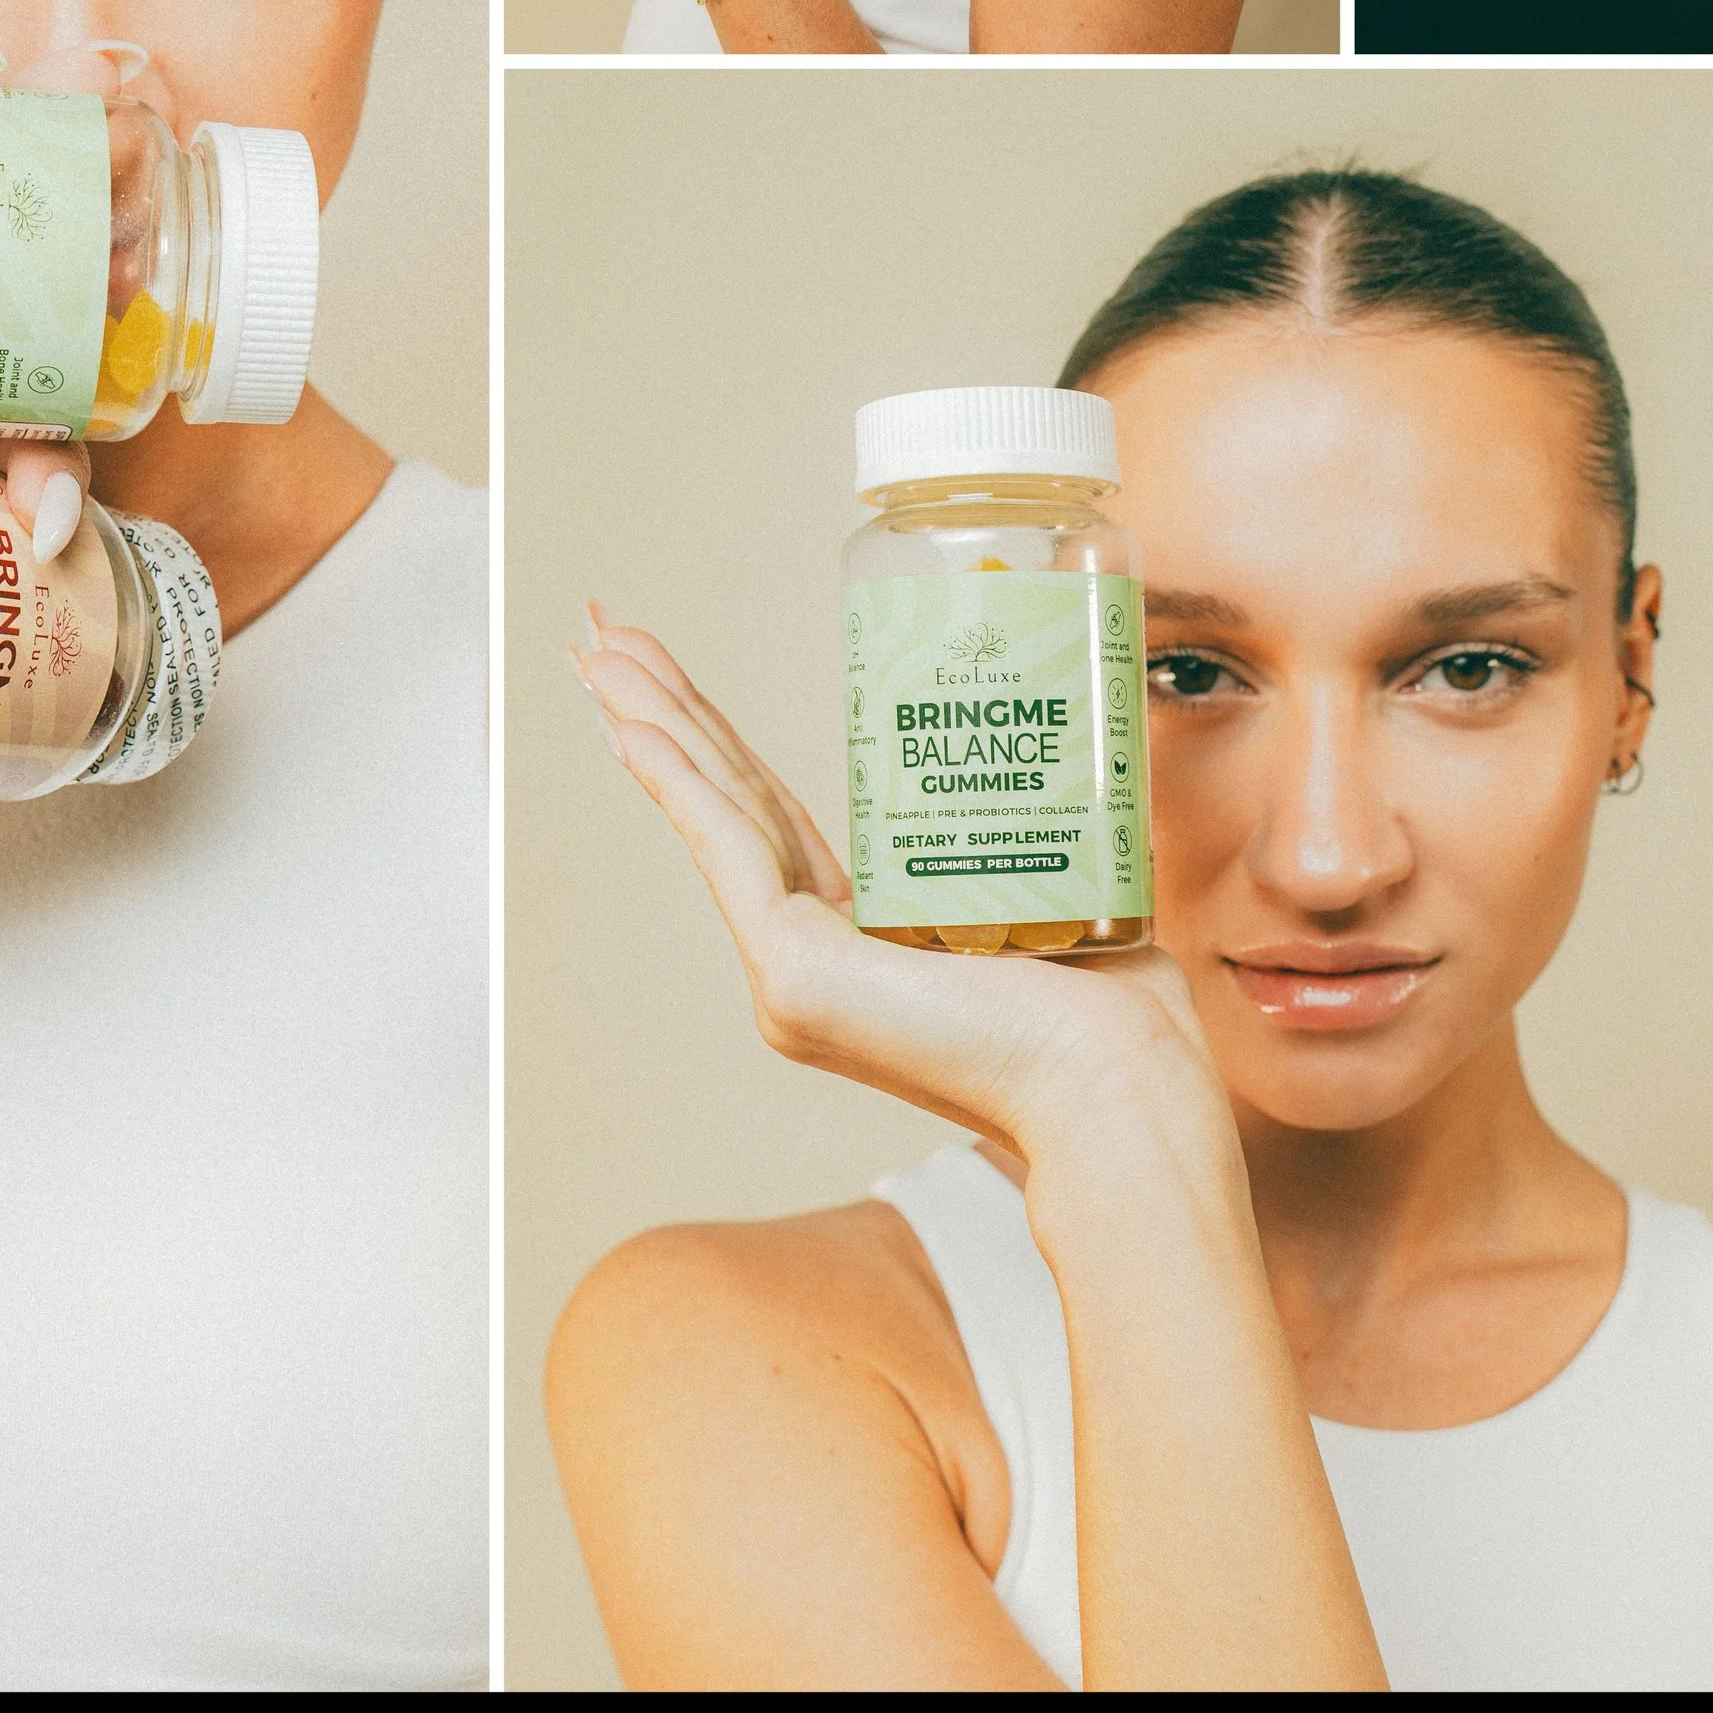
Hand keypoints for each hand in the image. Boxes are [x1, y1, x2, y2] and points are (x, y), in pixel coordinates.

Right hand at [575, 610, 1219, 1156]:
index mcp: (857, 941)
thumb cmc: (1108, 1011)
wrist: (1117, 1082)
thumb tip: (1053, 727)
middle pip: (724, 801)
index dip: (717, 739)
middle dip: (658, 708)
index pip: (768, 815)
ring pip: (714, 813)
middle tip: (600, 630)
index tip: (666, 673)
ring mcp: (793, 975)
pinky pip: (728, 847)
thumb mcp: (1042, 891)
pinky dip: (676, 781)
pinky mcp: (797, 974)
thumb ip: (1019, 827)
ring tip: (595, 649)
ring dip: (649, 720)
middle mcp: (810, 961)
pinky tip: (631, 729)